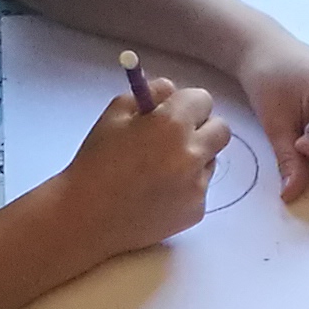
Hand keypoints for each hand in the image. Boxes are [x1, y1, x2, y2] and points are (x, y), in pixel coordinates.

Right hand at [59, 80, 229, 255]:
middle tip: (175, 137)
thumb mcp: (115, 114)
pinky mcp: (196, 211)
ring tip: (159, 169)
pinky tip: (158, 193)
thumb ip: (150, 94)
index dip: (186, 104)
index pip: (203, 100)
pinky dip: (185, 186)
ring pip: (211, 160)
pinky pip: (200, 188)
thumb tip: (172, 91)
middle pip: (221, 129)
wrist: (88, 217)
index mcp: (172, 124)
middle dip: (202, 128)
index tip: (174, 111)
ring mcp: (197, 185)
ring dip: (195, 158)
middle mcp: (192, 154)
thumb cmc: (96, 161)